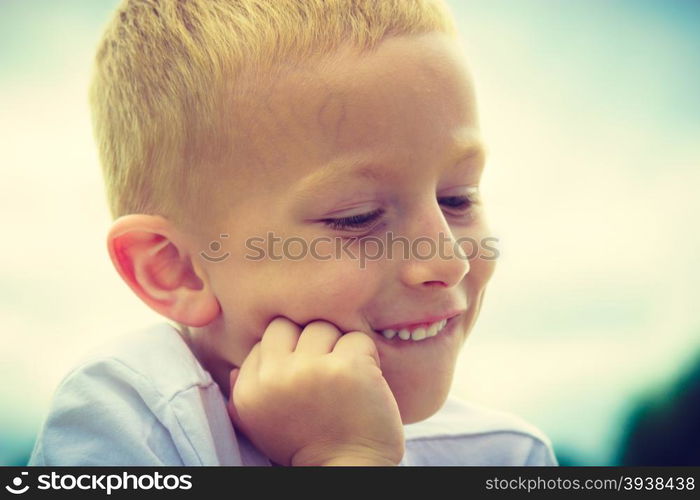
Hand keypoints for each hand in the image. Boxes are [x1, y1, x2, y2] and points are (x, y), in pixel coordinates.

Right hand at [226, 317, 404, 465]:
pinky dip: (366, 355)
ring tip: (344, 377)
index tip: (304, 376)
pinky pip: (357, 338)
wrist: (346, 471)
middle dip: (308, 341)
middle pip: (289, 325)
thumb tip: (235, 369)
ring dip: (338, 347)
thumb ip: (244, 394)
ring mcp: (311, 369)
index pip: (267, 339)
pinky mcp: (347, 367)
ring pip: (323, 327)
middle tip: (323, 369)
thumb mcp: (261, 427)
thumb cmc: (308, 447)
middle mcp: (275, 377)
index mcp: (250, 390)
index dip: (290, 352)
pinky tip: (365, 380)